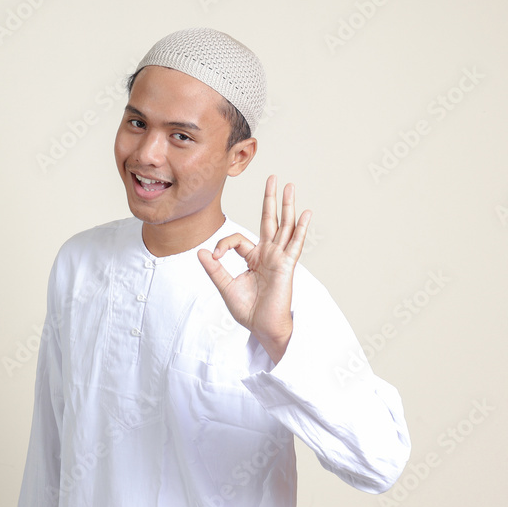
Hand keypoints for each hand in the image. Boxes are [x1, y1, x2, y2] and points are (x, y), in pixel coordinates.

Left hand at [197, 175, 311, 362]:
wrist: (263, 328)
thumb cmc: (249, 311)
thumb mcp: (226, 287)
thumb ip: (215, 270)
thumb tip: (201, 252)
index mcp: (254, 258)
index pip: (237, 239)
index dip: (223, 245)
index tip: (215, 258)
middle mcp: (268, 254)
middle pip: (270, 220)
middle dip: (271, 199)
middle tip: (273, 178)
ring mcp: (279, 259)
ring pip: (284, 226)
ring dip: (287, 206)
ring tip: (289, 186)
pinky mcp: (287, 266)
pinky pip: (295, 244)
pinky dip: (301, 229)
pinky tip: (306, 214)